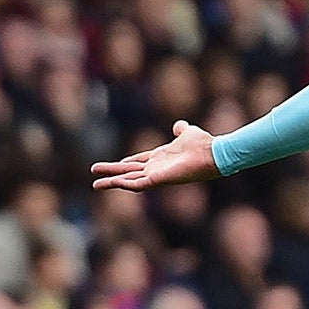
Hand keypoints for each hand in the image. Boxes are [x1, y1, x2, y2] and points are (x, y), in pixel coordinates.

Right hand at [91, 121, 218, 190]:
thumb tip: (179, 125)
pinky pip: (138, 184)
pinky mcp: (159, 179)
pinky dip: (125, 184)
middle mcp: (157, 168)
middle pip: (129, 171)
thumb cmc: (203, 144)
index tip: (114, 164)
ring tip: (96, 183)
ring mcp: (158, 175)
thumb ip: (181, 130)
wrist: (214, 153)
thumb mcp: (188, 133)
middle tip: (94, 173)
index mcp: (161, 158)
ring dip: (113, 182)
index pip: (139, 161)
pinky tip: (113, 183)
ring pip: (130, 180)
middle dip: (112, 173)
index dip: (126, 163)